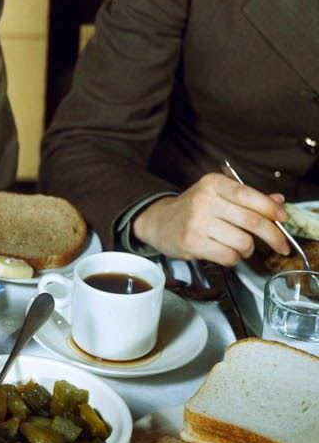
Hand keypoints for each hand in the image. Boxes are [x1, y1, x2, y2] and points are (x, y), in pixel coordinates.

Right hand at [131, 172, 290, 263]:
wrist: (158, 221)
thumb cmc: (192, 208)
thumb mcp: (218, 194)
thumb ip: (248, 198)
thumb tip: (278, 201)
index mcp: (213, 184)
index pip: (249, 195)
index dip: (271, 209)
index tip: (283, 218)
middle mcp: (204, 200)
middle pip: (252, 221)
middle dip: (273, 236)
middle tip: (281, 244)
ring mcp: (197, 222)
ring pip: (243, 242)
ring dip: (248, 249)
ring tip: (239, 245)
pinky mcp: (192, 242)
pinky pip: (229, 256)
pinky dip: (234, 258)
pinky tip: (226, 251)